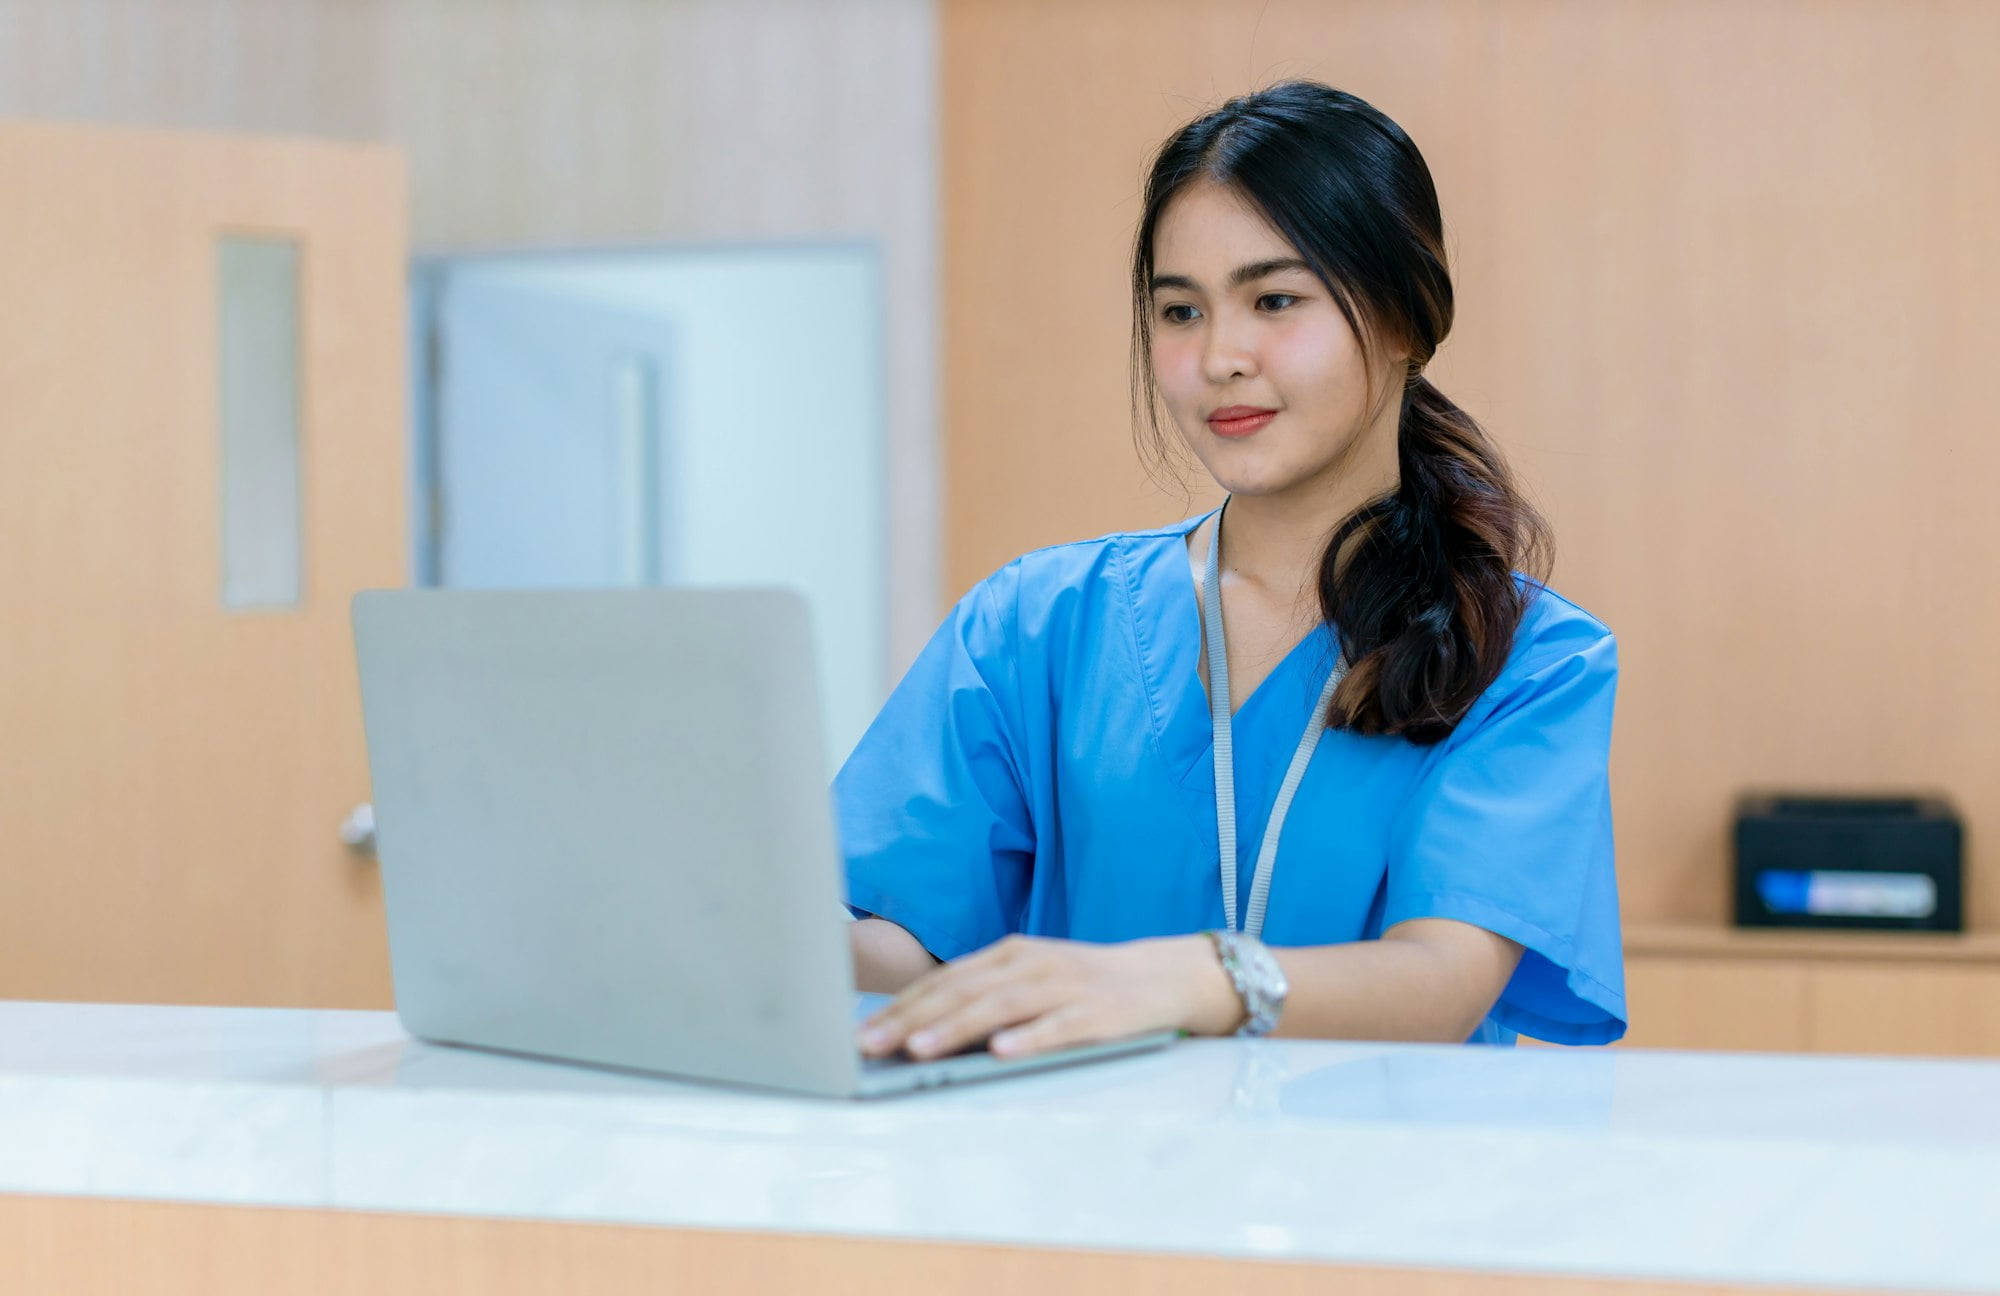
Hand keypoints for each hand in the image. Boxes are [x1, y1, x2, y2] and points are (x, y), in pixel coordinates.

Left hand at [855, 932, 1244, 1060]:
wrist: (1162, 977)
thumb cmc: (1084, 986)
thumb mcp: (1030, 982)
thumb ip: (984, 998)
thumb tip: (919, 1032)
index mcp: (1009, 954)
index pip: (944, 980)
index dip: (900, 1005)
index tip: (862, 1032)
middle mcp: (1030, 963)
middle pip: (962, 990)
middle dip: (911, 1018)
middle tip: (871, 1044)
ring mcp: (1064, 985)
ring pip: (1001, 1006)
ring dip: (957, 1027)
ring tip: (919, 1049)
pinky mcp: (1097, 1012)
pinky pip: (1057, 1026)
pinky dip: (1028, 1037)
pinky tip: (1000, 1052)